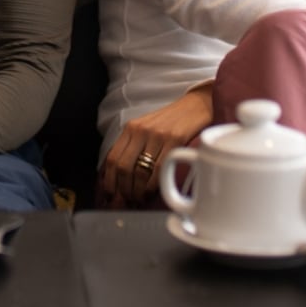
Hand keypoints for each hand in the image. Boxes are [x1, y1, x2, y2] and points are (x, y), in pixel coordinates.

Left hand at [99, 83, 212, 207]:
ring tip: (140, 199)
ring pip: (140, 171)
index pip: (112, 158)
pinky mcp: (175, 140)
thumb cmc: (171, 121)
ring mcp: (157, 135)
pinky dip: (154, 186)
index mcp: (131, 128)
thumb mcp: (147, 129)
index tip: (111, 194)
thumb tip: (123, 178)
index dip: (109, 181)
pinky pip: (159, 169)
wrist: (195, 105)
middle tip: (128, 201)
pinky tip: (153, 192)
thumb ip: (134, 147)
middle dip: (124, 190)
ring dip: (138, 191)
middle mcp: (141, 130)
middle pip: (123, 167)